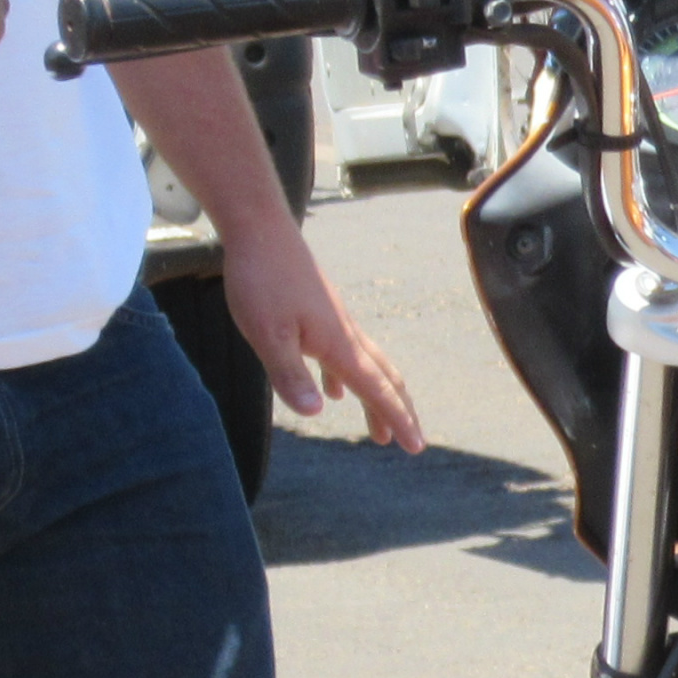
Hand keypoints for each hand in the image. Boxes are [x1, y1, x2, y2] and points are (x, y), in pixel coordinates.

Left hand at [222, 224, 420, 452]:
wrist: (260, 230)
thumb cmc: (261, 280)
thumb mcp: (266, 333)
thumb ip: (290, 374)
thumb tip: (316, 413)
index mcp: (338, 345)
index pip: (377, 391)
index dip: (398, 420)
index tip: (416, 447)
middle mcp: (345, 335)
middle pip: (384, 380)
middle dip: (398, 413)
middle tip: (409, 442)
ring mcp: (335, 323)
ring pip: (368, 367)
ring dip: (377, 398)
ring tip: (377, 426)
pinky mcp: (321, 313)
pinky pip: (345, 354)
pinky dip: (348, 379)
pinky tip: (333, 390)